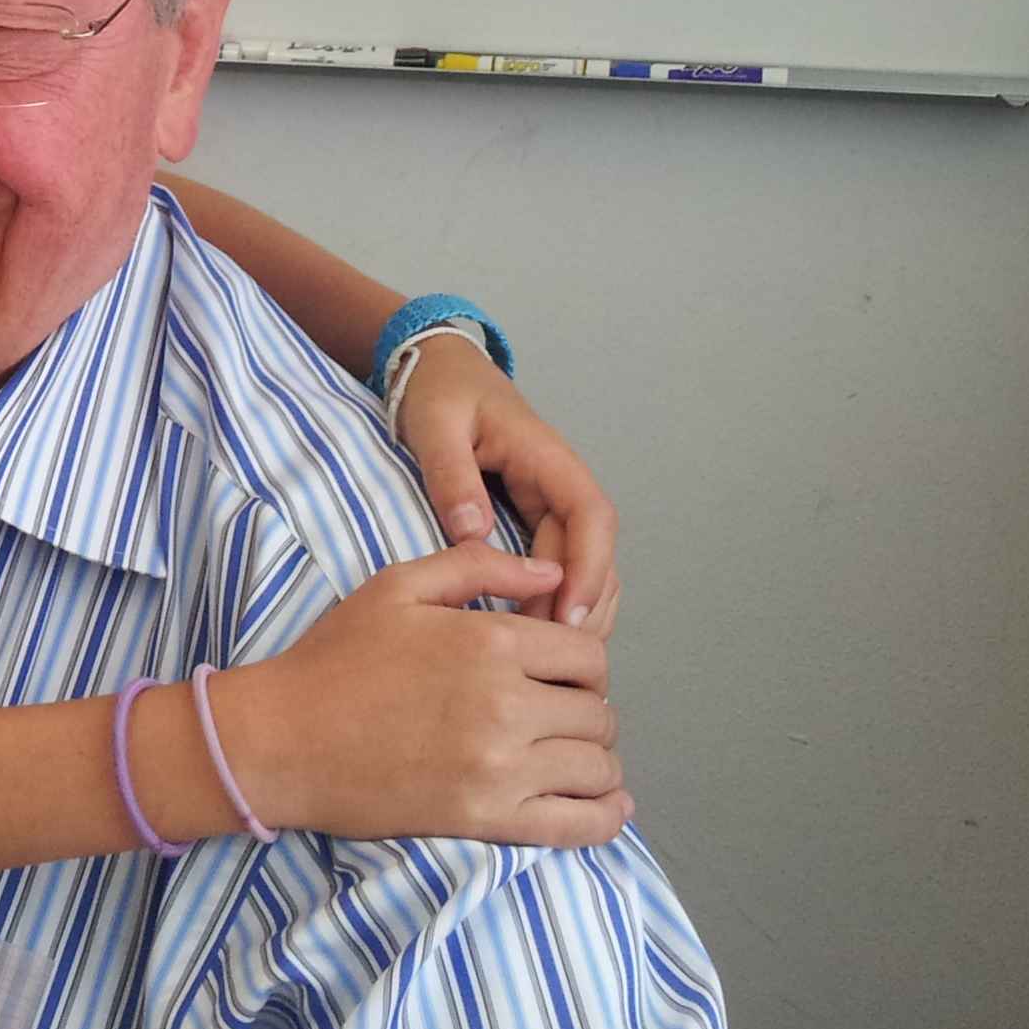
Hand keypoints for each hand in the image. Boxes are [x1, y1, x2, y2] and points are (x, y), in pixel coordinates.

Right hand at [215, 544, 625, 849]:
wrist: (282, 741)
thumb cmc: (335, 660)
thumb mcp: (398, 587)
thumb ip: (479, 567)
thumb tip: (553, 573)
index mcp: (490, 642)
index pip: (589, 656)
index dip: (581, 664)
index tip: (556, 674)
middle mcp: (506, 705)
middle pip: (598, 713)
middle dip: (586, 711)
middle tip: (555, 715)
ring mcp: (500, 768)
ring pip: (597, 767)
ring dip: (595, 761)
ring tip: (571, 757)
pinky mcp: (487, 820)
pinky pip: (577, 826)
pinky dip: (604, 819)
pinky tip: (609, 808)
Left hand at [390, 339, 617, 632]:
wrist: (436, 369)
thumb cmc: (439, 392)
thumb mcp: (436, 425)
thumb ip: (452, 475)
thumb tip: (473, 531)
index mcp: (546, 457)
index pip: (590, 515)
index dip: (589, 568)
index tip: (570, 614)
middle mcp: (559, 484)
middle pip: (593, 552)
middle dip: (581, 605)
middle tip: (551, 657)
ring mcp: (550, 504)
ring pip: (583, 565)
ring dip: (576, 609)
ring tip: (548, 659)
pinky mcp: (534, 520)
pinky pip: (558, 564)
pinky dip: (557, 600)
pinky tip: (535, 636)